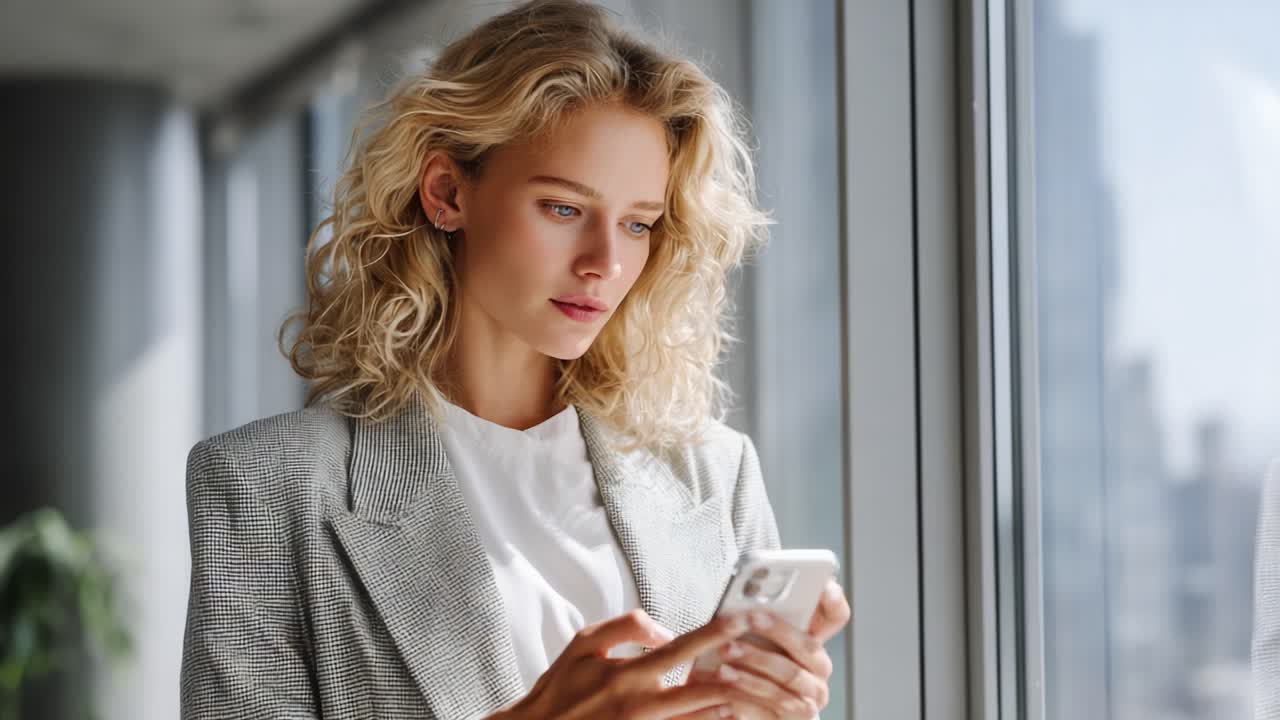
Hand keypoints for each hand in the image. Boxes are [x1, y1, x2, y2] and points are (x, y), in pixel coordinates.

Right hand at [495, 608, 756, 719]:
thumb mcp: (585, 643)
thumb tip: (666, 631)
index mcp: (628, 674)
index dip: (717, 633)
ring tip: (765, 689)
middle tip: (769, 659)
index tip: (745, 619)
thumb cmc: (561, 688)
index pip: (682, 649)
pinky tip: (732, 713)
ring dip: (736, 705)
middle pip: (706, 690)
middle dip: (741, 673)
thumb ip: (627, 626)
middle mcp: (642, 706)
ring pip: (705, 719)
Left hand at [686, 580, 850, 718]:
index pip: (834, 616)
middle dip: (777, 629)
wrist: (745, 710)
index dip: (834, 601)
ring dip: (755, 660)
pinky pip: (775, 701)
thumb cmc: (747, 668)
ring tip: (726, 651)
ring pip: (789, 673)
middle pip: (808, 644)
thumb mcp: (753, 641)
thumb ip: (755, 620)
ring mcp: (813, 694)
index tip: (825, 585)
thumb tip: (740, 599)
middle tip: (749, 617)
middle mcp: (819, 666)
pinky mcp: (800, 716)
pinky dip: (748, 690)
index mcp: (812, 640)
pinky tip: (727, 680)